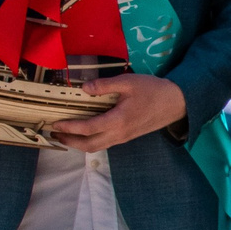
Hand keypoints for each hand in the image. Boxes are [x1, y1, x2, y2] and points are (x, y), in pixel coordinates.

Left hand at [48, 72, 183, 150]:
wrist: (176, 103)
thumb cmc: (153, 90)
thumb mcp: (128, 82)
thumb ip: (104, 86)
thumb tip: (84, 89)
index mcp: (118, 120)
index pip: (87, 128)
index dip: (69, 127)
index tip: (55, 123)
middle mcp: (119, 134)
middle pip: (89, 145)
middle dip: (70, 142)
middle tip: (55, 134)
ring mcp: (123, 138)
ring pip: (96, 147)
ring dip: (79, 144)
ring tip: (65, 136)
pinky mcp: (127, 137)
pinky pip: (104, 144)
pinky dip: (90, 142)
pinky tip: (85, 134)